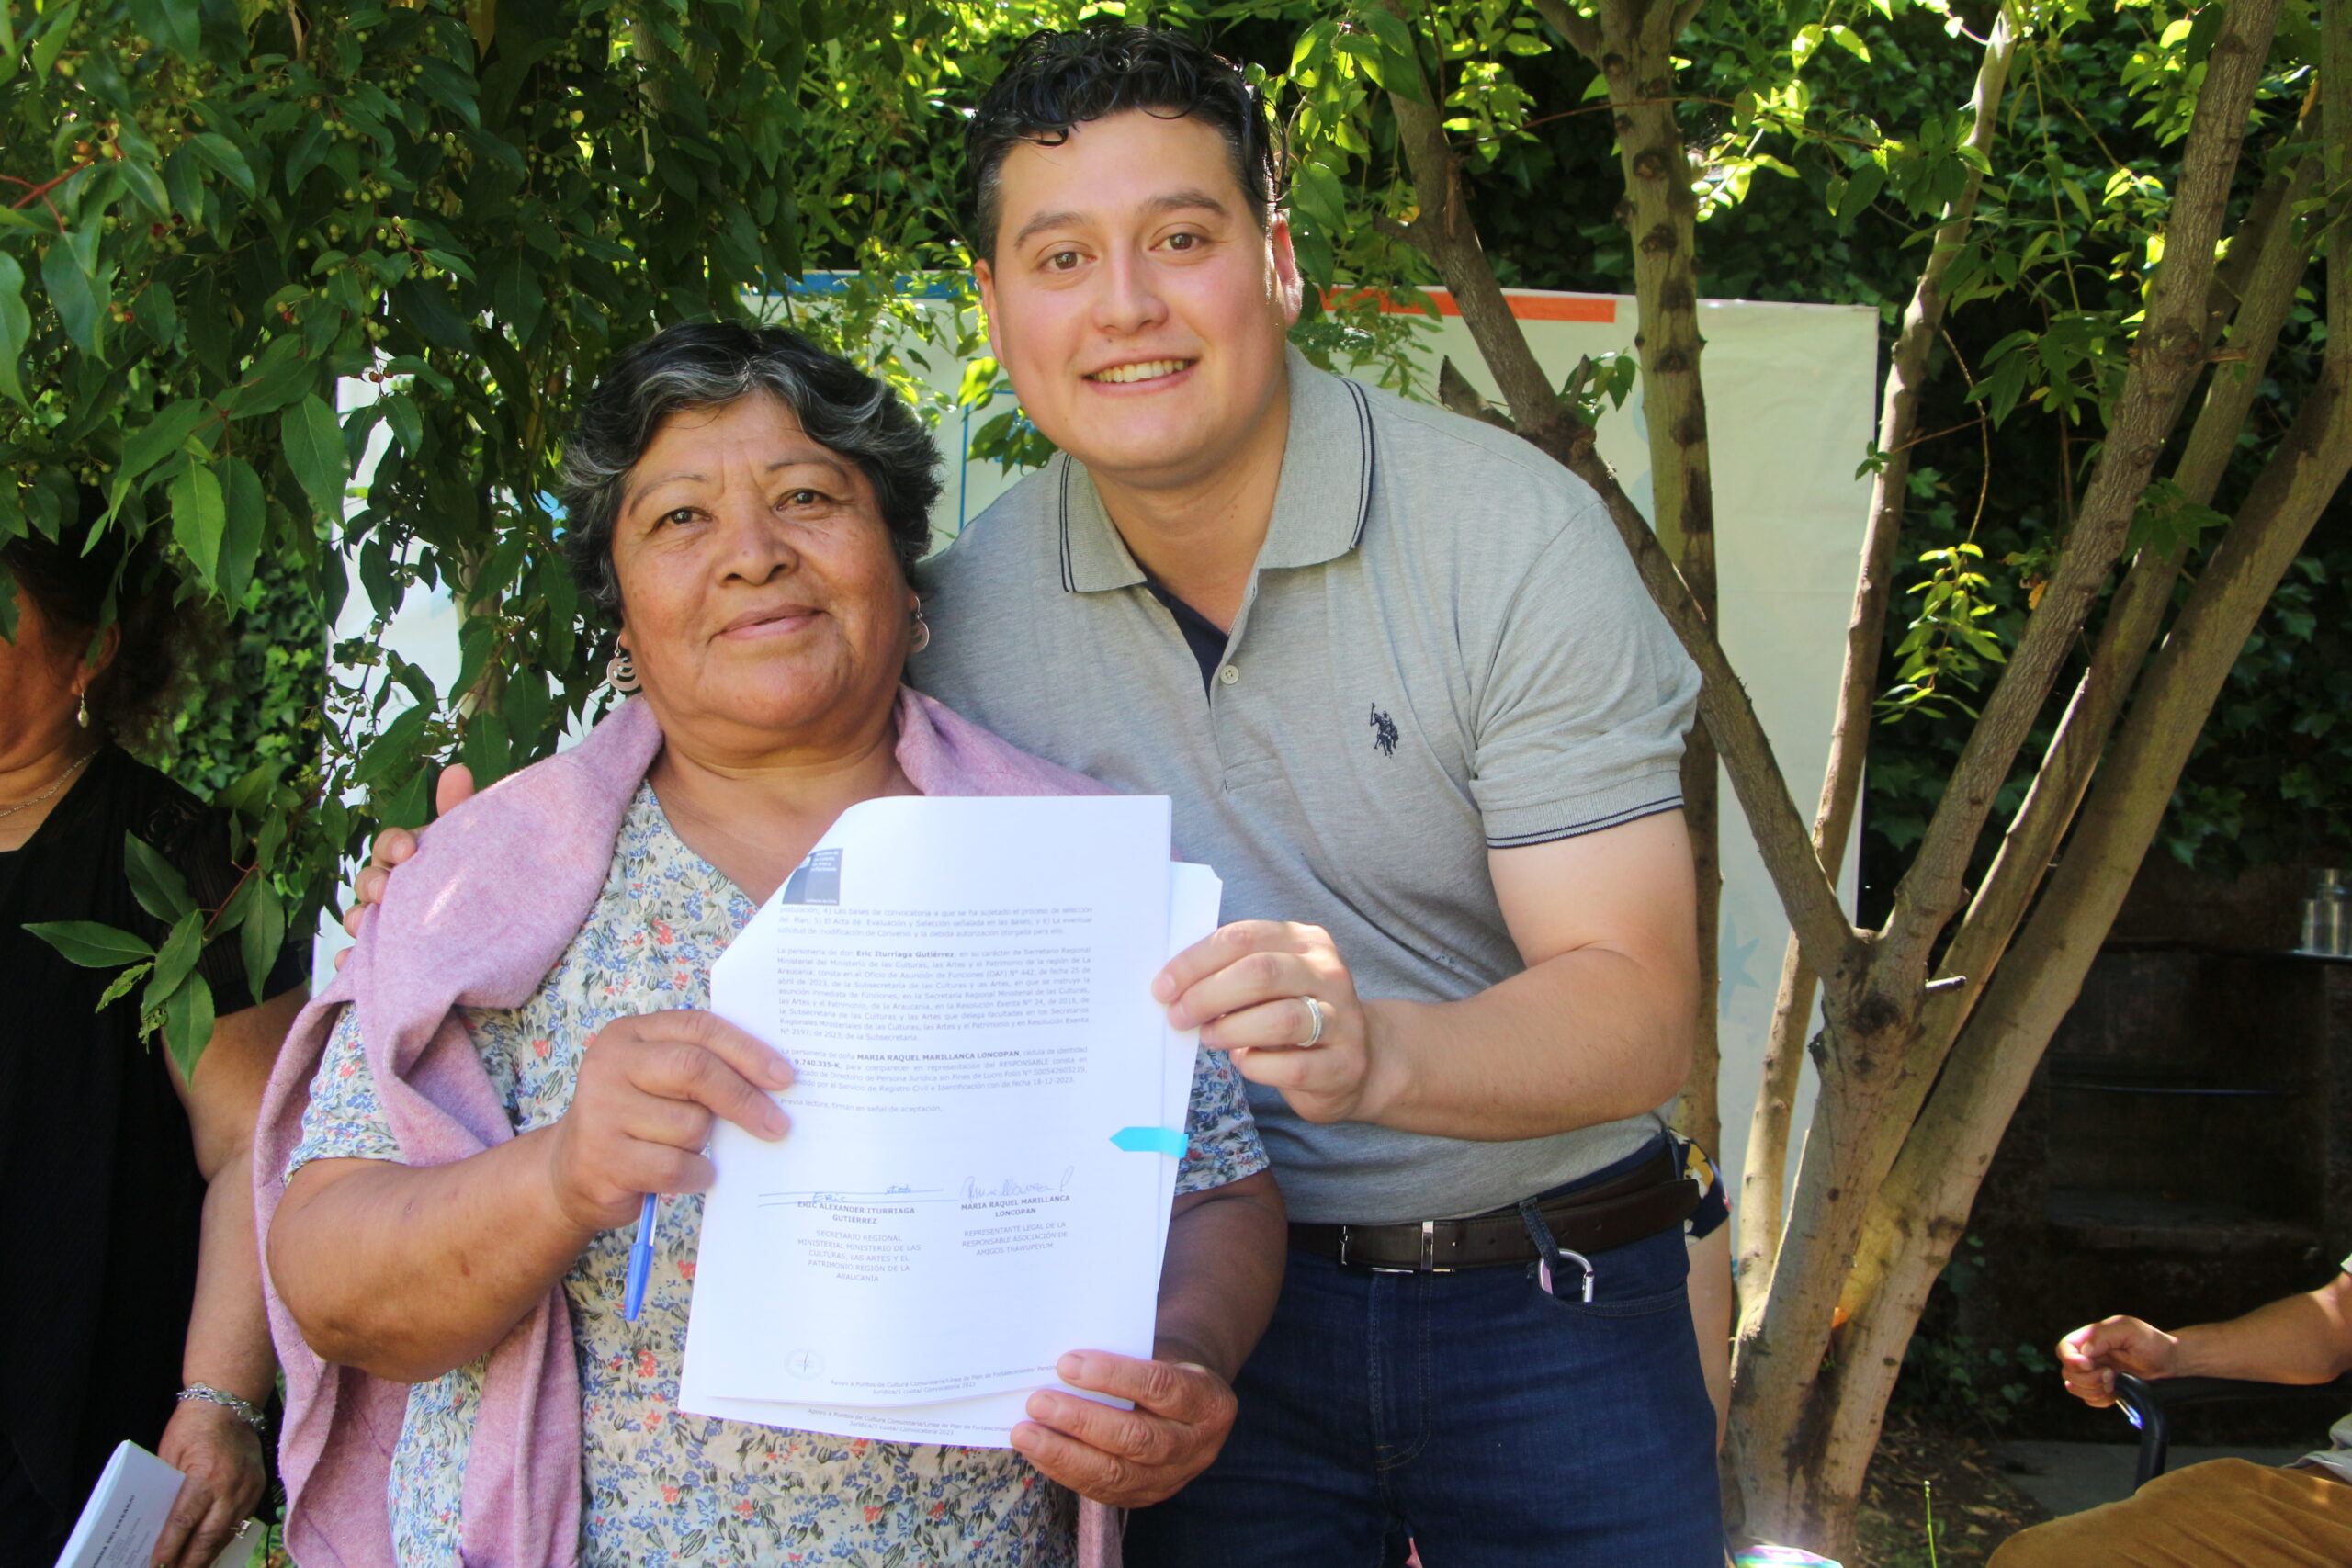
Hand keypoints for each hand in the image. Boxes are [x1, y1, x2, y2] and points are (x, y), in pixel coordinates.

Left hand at [152, 1398, 263, 1567]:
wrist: (230, 1402)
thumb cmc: (192, 1426)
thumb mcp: (169, 1456)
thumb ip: (168, 1490)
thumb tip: (157, 1527)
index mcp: (206, 1476)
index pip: (183, 1523)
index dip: (168, 1549)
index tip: (156, 1566)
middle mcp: (232, 1486)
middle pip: (209, 1537)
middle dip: (189, 1563)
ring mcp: (249, 1488)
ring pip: (228, 1534)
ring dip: (208, 1556)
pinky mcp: (258, 1487)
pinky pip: (240, 1522)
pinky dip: (224, 1538)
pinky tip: (210, 1551)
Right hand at [335, 765, 475, 967]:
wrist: (489, 934)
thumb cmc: (470, 876)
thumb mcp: (467, 846)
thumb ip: (459, 810)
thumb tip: (456, 768)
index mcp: (408, 858)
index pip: (389, 845)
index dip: (394, 844)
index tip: (409, 850)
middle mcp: (390, 888)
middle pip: (369, 882)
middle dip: (374, 883)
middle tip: (388, 892)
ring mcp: (382, 922)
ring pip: (359, 919)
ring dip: (359, 920)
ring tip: (367, 925)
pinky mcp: (380, 958)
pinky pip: (356, 964)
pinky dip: (350, 964)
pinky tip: (351, 965)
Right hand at [543, 1010, 793, 1233]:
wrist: (572, 1172)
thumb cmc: (635, 1120)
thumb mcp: (659, 1080)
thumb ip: (701, 1068)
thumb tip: (774, 1082)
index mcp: (629, 1033)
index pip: (699, 1027)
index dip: (748, 1051)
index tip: (785, 1077)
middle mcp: (609, 1064)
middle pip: (695, 1069)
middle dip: (744, 1098)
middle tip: (778, 1123)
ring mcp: (601, 1111)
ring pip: (689, 1124)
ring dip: (706, 1144)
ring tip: (693, 1149)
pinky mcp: (602, 1157)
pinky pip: (675, 1165)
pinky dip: (697, 1174)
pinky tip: (695, 1173)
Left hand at [1012, 1352, 1238, 1507]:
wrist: (1187, 1402)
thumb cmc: (1161, 1364)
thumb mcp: (1159, 1352)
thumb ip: (1124, 1355)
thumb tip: (1062, 1361)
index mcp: (1209, 1401)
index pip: (1160, 1387)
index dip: (1113, 1376)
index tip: (1067, 1363)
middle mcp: (1198, 1446)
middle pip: (1137, 1437)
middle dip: (1081, 1421)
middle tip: (1038, 1402)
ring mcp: (1172, 1479)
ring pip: (1116, 1473)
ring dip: (1064, 1453)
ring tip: (1026, 1433)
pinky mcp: (1144, 1497)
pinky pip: (1101, 1490)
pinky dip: (1064, 1470)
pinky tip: (1038, 1451)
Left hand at [1155, 921, 1377, 1124]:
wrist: (1362, 1061)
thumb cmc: (1296, 1015)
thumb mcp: (1274, 982)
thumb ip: (1234, 973)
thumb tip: (1174, 986)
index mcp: (1306, 942)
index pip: (1243, 937)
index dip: (1196, 961)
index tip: (1163, 986)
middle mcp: (1329, 973)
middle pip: (1260, 973)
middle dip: (1207, 995)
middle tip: (1178, 1016)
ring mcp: (1344, 1020)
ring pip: (1279, 1019)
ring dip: (1231, 1029)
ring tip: (1209, 1037)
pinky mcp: (1344, 1065)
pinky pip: (1292, 1066)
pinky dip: (1256, 1065)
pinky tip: (1244, 1061)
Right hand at [2056, 1316, 2179, 1407]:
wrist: (2169, 1362)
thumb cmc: (2151, 1342)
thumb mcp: (2128, 1329)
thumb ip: (2102, 1335)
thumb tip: (2083, 1351)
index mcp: (2089, 1338)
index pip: (2064, 1349)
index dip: (2071, 1360)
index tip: (2088, 1365)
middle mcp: (2088, 1357)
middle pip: (2067, 1372)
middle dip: (2088, 1378)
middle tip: (2111, 1374)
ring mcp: (2094, 1374)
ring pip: (2075, 1388)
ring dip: (2095, 1390)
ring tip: (2115, 1382)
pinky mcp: (2102, 1389)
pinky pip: (2090, 1400)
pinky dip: (2101, 1400)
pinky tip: (2117, 1391)